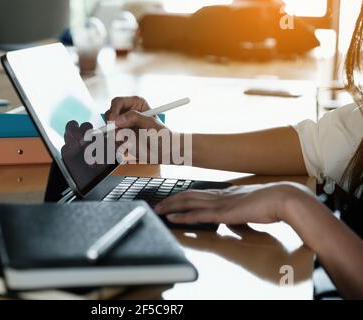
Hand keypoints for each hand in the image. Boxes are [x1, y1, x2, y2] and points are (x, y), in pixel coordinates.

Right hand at [105, 96, 177, 163]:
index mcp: (136, 104)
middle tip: (118, 135)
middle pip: (110, 115)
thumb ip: (135, 118)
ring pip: (110, 130)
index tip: (113, 122)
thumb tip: (118, 119)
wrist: (164, 150)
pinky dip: (118, 145)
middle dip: (112, 126)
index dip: (113, 111)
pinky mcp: (122, 136)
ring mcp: (124, 125)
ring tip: (130, 143)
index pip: (118, 102)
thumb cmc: (162, 135)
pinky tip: (129, 147)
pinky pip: (113, 140)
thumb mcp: (151, 124)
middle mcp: (128, 113)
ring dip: (117, 138)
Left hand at [154, 183, 312, 224]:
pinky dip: (183, 216)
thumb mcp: (252, 205)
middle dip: (171, 199)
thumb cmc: (273, 202)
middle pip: (189, 195)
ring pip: (189, 202)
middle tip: (158, 204)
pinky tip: (172, 217)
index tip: (174, 198)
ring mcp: (221, 203)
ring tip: (159, 210)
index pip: (200, 193)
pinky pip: (198, 214)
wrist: (284, 198)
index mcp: (227, 193)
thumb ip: (241, 210)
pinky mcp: (224, 212)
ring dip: (171, 206)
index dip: (184, 195)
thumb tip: (236, 216)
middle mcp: (220, 195)